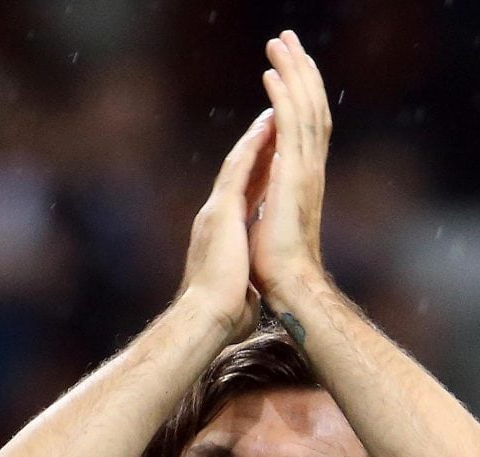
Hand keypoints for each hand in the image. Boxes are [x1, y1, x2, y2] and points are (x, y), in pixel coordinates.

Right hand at [180, 108, 274, 341]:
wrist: (207, 318)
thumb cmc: (222, 317)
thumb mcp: (237, 296)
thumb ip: (242, 288)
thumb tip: (248, 299)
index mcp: (222, 238)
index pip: (243, 200)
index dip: (257, 178)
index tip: (270, 160)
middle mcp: (216, 219)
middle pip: (239, 175)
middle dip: (256, 150)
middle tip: (271, 124)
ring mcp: (217, 212)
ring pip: (238, 164)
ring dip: (255, 138)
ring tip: (272, 114)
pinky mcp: (222, 211)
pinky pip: (239, 169)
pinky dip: (253, 145)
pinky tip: (266, 125)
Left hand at [249, 31, 331, 305]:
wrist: (288, 285)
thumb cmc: (277, 267)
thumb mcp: (271, 223)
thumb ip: (273, 201)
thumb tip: (265, 194)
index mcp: (301, 180)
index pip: (303, 128)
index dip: (297, 96)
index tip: (288, 70)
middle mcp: (308, 170)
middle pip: (309, 108)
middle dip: (300, 72)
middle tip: (289, 40)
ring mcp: (304, 172)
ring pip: (303, 109)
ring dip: (292, 73)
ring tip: (280, 43)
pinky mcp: (294, 177)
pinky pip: (290, 128)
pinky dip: (282, 99)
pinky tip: (272, 76)